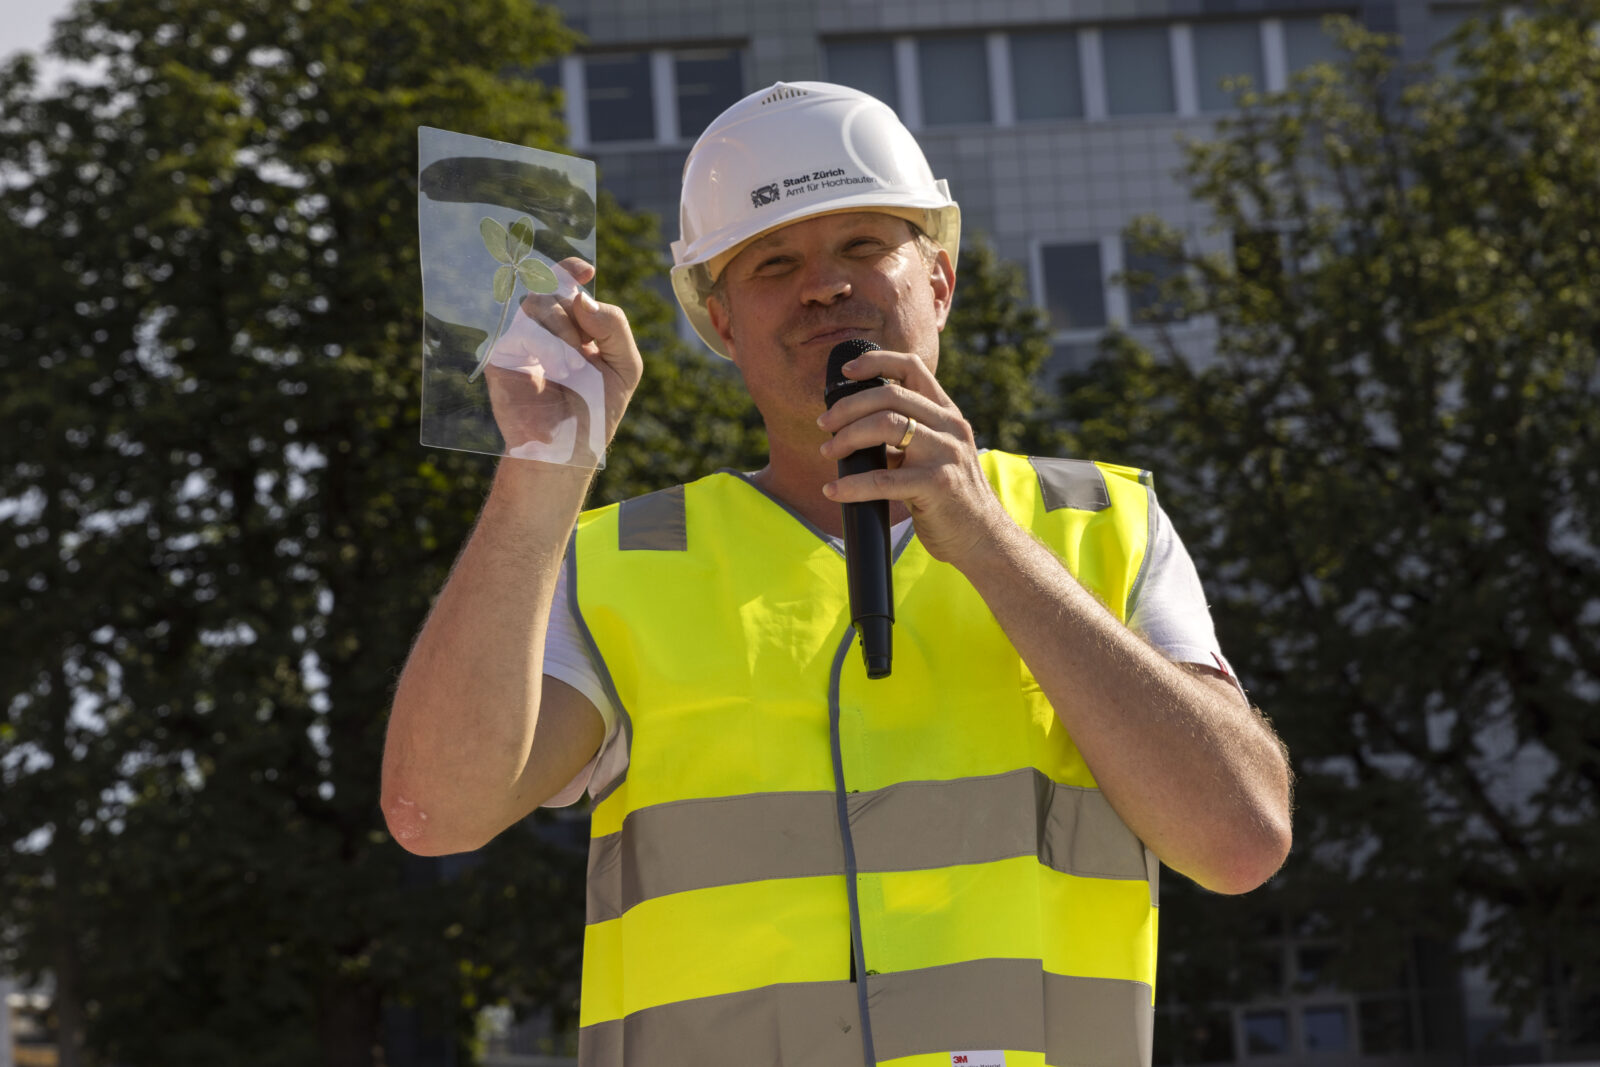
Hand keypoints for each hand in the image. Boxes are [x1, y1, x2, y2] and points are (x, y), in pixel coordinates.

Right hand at [483, 258, 642, 465]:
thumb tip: (581, 296)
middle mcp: (546, 327)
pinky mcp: (503, 355)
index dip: (571, 270)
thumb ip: (614, 327)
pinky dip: (546, 345)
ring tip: (571, 366)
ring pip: (537, 302)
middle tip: (584, 347)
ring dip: (562, 329)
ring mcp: (523, 338)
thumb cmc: (597, 410)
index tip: (587, 271)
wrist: (566, 450)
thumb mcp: (625, 367)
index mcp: (576, 325)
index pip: (568, 283)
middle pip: (555, 288)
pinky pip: (523, 329)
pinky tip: (555, 367)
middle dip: (574, 312)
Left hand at [815, 347, 1011, 565]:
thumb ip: (906, 436)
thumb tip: (855, 426)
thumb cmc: (948, 497)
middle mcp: (950, 426)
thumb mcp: (933, 454)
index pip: (912, 368)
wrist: (982, 537)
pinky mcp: (938, 485)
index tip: (847, 371)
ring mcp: (946, 454)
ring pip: (886, 425)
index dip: (876, 361)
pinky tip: (834, 491)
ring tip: (828, 453)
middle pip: (890, 395)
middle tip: (824, 425)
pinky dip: (852, 485)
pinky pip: (884, 480)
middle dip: (848, 407)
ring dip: (847, 437)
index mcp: (947, 414)